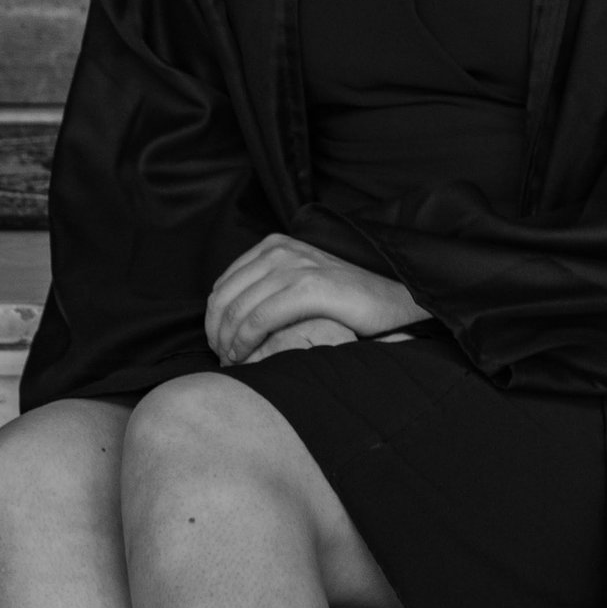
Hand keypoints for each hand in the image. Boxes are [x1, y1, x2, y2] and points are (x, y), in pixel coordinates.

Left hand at [205, 234, 428, 365]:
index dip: (214, 319)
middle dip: (216, 333)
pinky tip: (247, 356)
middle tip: (223, 359)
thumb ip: (267, 288)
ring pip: (238, 309)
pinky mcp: (310, 287)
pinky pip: (260, 318)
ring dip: (228, 341)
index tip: (220, 346)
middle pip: (224, 297)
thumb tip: (227, 318)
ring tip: (234, 362)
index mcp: (275, 246)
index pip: (223, 284)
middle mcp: (281, 250)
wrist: (392, 301)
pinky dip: (245, 341)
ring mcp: (296, 266)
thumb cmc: (345, 300)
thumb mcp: (300, 281)